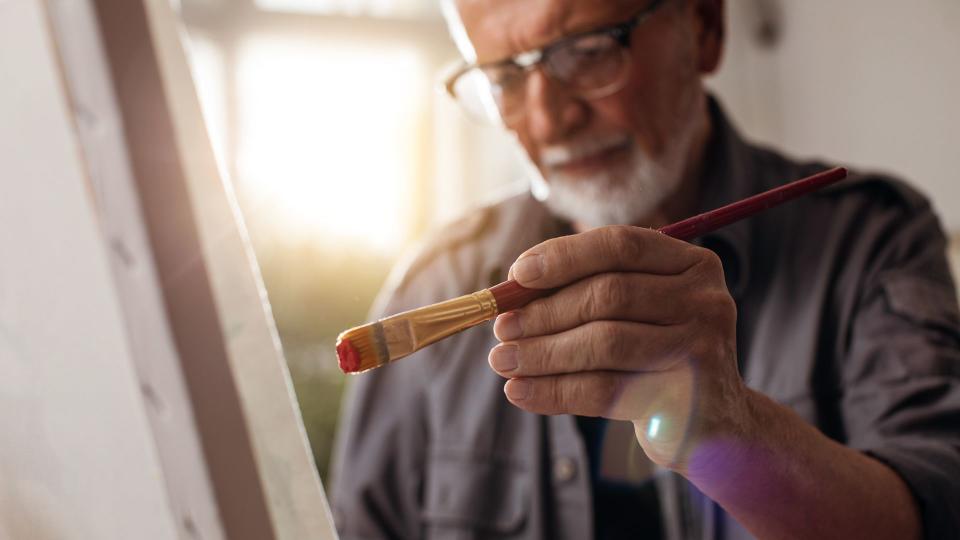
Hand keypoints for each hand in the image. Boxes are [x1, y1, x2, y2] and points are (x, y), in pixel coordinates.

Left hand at [488, 225, 749, 471]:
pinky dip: (554, 392)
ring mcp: (701, 351)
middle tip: (501, 329)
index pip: (621, 245)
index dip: (564, 256)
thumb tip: (510, 291)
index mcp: (693, 265)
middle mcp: (706, 301)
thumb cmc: (656, 356)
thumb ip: (586, 292)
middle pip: (609, 294)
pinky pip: (606, 391)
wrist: (714, 424)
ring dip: (542, 353)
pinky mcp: (685, 400)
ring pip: (604, 343)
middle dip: (545, 312)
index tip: (516, 274)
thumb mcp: (634, 314)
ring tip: (502, 361)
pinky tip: (520, 393)